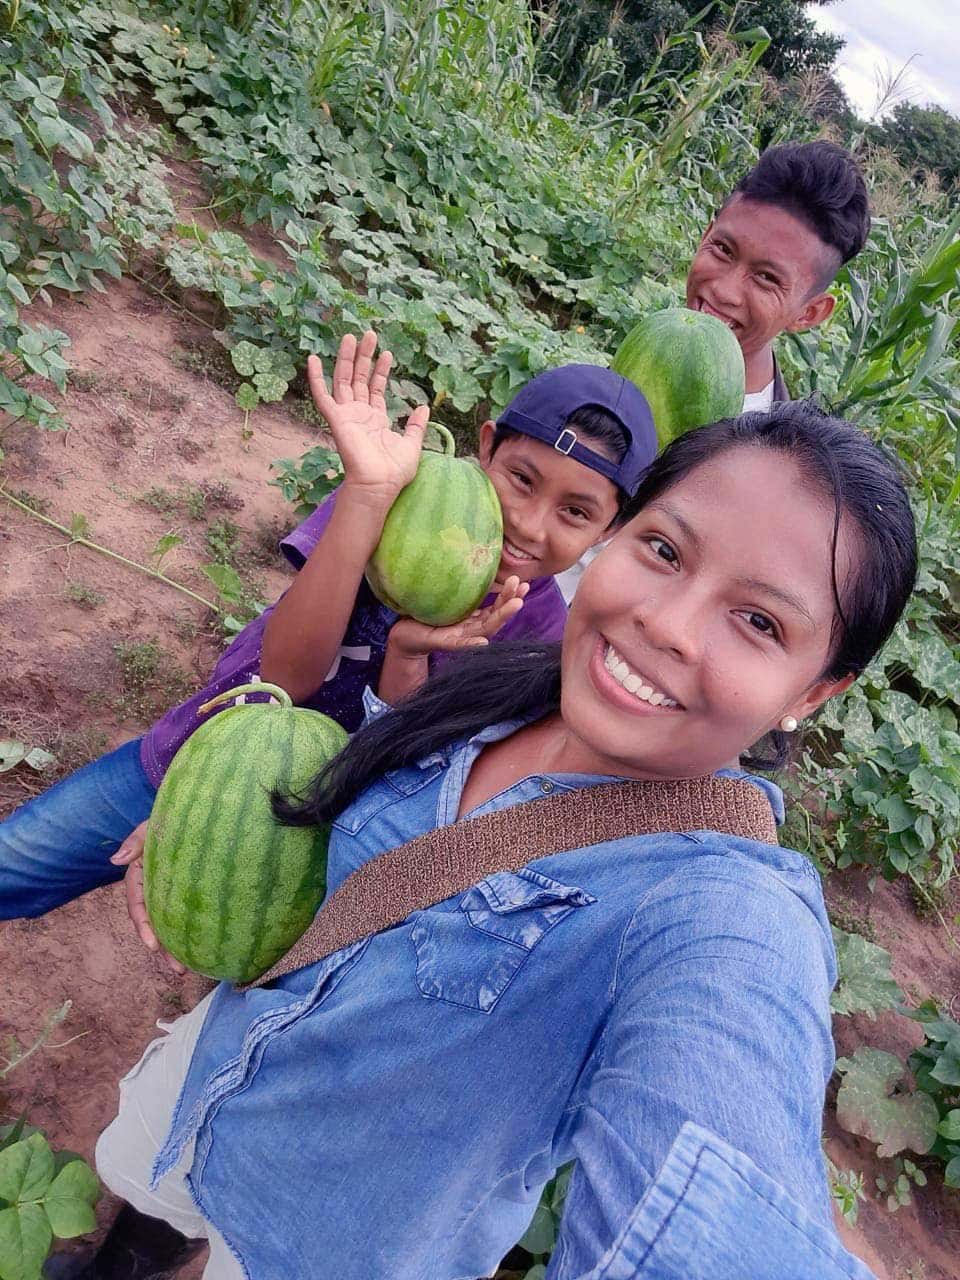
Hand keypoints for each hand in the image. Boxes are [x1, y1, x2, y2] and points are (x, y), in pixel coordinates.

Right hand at [110, 821, 185, 975]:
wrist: (191, 814)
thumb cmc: (165, 819)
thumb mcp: (149, 826)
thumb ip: (134, 841)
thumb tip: (116, 860)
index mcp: (139, 876)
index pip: (137, 905)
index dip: (144, 926)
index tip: (153, 945)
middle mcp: (152, 889)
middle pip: (155, 923)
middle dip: (164, 949)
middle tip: (178, 969)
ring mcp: (169, 892)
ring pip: (169, 924)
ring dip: (176, 947)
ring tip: (189, 969)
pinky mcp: (186, 892)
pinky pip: (185, 915)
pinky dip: (189, 932)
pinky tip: (202, 949)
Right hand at [307, 330, 428, 500]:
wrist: (379, 485)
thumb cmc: (394, 472)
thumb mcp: (412, 444)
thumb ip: (416, 425)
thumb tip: (423, 407)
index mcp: (375, 420)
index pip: (375, 388)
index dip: (380, 370)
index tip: (387, 353)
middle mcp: (359, 415)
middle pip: (359, 379)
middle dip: (364, 357)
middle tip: (369, 334)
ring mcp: (346, 416)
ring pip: (343, 380)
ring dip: (346, 359)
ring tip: (351, 336)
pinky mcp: (336, 420)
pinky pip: (322, 396)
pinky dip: (316, 378)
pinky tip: (313, 359)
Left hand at [388, 576, 528, 659]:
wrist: (405, 635)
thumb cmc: (425, 614)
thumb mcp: (446, 597)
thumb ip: (460, 586)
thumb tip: (469, 554)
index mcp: (472, 619)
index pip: (496, 607)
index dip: (510, 595)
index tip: (522, 581)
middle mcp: (470, 629)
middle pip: (496, 617)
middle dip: (511, 602)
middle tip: (523, 586)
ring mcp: (459, 638)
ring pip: (485, 629)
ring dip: (502, 617)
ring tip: (515, 604)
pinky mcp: (444, 644)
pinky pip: (460, 645)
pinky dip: (472, 643)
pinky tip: (483, 641)